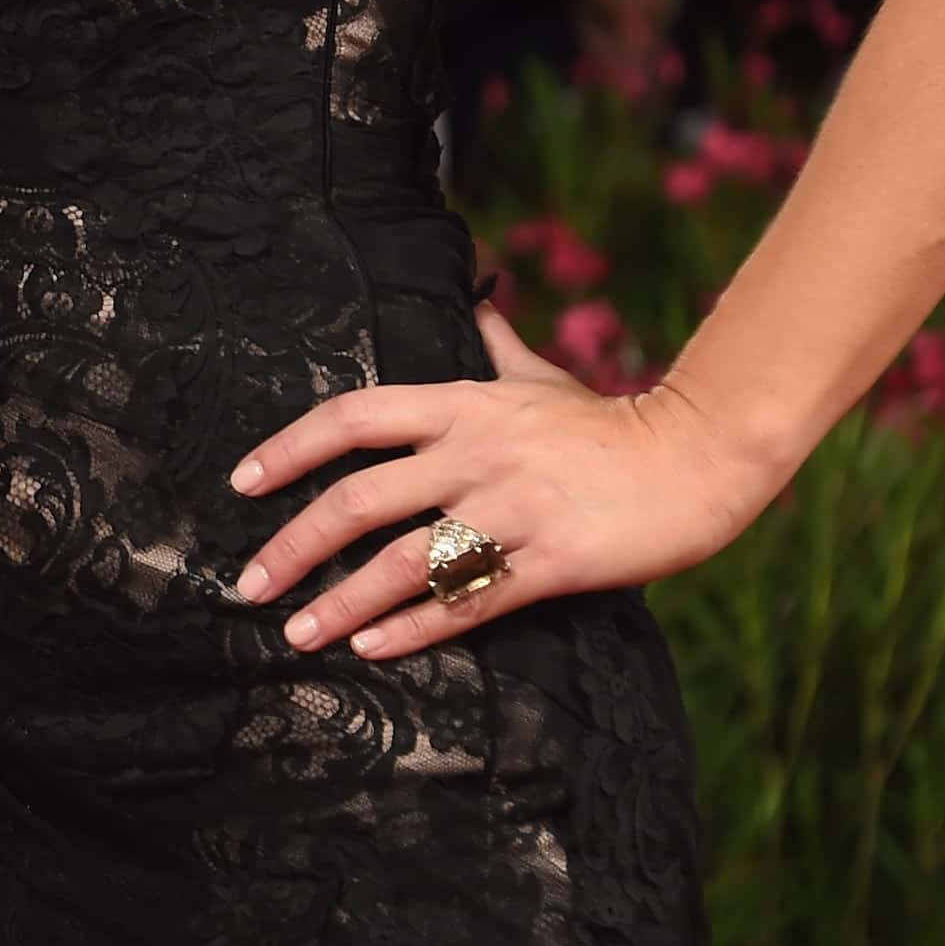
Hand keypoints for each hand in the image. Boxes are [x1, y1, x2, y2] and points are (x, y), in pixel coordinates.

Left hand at [227, 309, 785, 661]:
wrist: (701, 458)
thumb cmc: (610, 421)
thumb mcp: (540, 376)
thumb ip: (494, 346)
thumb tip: (472, 296)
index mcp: (463, 403)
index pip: (351, 417)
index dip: (289, 449)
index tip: (243, 482)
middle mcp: (476, 454)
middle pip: (360, 499)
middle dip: (295, 545)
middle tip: (248, 584)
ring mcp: (513, 510)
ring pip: (405, 561)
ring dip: (343, 602)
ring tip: (296, 633)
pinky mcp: (552, 563)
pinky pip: (468, 602)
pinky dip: (414, 628)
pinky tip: (372, 649)